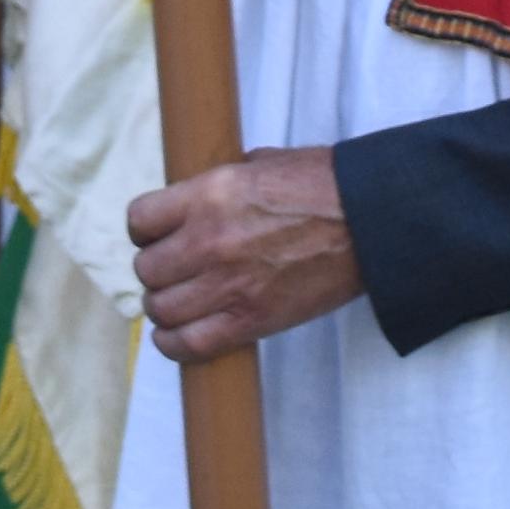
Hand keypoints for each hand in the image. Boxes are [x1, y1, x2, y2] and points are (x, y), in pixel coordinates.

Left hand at [125, 145, 359, 359]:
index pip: (139, 220)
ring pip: (160, 308)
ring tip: (182, 301)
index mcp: (209, 194)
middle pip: (146, 269)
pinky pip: (187, 344)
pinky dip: (175, 344)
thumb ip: (219, 183)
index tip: (157, 235)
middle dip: (157, 269)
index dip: (146, 230)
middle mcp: (208, 240)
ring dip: (166, 306)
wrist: (370, 222)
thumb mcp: (260, 164)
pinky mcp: (250, 321)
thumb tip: (195, 198)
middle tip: (175, 269)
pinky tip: (180, 334)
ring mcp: (228, 285)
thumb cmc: (321, 185)